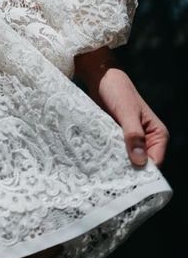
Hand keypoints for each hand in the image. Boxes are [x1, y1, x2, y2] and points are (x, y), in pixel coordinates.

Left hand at [74, 47, 168, 167]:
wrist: (102, 77)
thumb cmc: (118, 91)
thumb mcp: (126, 112)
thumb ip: (133, 135)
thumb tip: (139, 161)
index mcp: (157, 134)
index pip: (155, 161)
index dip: (143, 172)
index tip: (127, 180)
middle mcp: (148, 139)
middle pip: (141, 162)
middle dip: (128, 169)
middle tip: (111, 177)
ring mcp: (132, 139)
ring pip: (127, 158)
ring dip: (116, 162)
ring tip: (103, 171)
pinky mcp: (117, 136)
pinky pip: (116, 150)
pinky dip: (109, 154)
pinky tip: (99, 160)